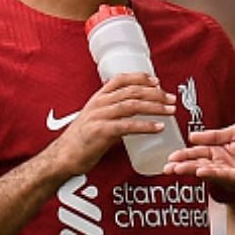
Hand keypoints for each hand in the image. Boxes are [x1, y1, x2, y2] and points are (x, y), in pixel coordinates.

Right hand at [47, 73, 175, 176]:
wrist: (62, 157)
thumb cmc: (80, 140)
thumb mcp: (97, 120)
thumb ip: (115, 115)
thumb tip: (138, 116)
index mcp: (98, 98)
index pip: (121, 79)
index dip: (141, 77)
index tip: (157, 81)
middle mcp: (99, 103)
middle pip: (132, 91)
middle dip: (155, 93)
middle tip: (171, 98)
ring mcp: (99, 116)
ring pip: (132, 105)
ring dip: (155, 107)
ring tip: (170, 110)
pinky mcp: (101, 132)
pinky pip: (128, 126)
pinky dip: (145, 125)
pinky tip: (158, 127)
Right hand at [163, 123, 234, 194]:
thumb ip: (217, 135)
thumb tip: (193, 136)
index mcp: (221, 151)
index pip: (199, 152)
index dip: (185, 153)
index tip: (170, 155)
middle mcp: (223, 164)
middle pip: (198, 163)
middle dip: (182, 165)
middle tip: (167, 167)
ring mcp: (230, 175)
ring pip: (207, 172)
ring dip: (191, 170)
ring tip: (176, 169)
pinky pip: (223, 176)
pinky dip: (211, 173)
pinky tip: (199, 171)